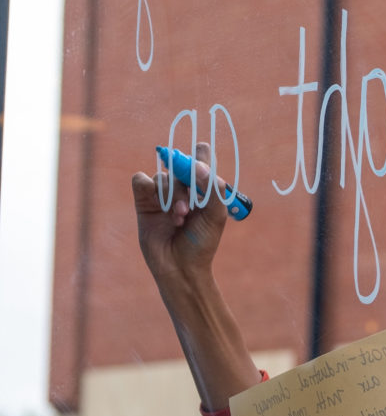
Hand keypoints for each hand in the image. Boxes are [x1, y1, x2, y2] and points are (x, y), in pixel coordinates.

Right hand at [131, 140, 228, 283]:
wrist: (180, 267)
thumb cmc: (202, 243)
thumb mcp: (215, 216)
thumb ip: (212, 190)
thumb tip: (200, 165)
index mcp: (203, 190)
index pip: (202, 162)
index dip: (201, 153)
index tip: (202, 149)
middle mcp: (183, 190)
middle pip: (180, 166)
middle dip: (186, 179)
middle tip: (192, 200)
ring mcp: (163, 196)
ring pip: (163, 176)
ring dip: (172, 194)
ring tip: (180, 217)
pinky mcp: (144, 203)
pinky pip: (140, 180)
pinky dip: (148, 186)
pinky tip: (159, 206)